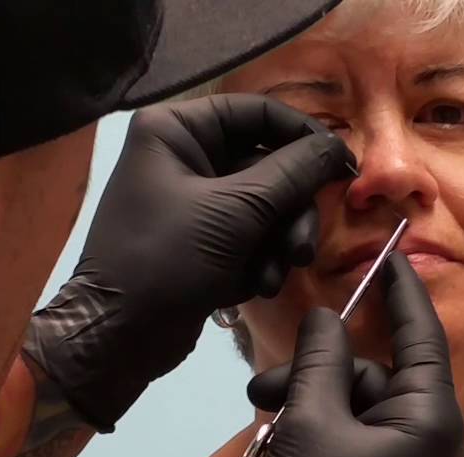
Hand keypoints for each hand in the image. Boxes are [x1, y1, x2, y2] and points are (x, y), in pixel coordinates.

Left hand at [24, 94, 354, 431]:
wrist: (118, 337)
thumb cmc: (166, 259)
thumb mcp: (236, 212)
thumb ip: (294, 173)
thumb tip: (339, 148)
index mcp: (176, 130)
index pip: (258, 113)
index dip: (306, 138)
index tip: (345, 168)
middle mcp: (184, 157)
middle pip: (268, 166)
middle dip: (290, 212)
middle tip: (302, 250)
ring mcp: (194, 202)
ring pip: (265, 207)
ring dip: (279, 244)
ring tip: (274, 277)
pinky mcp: (202, 242)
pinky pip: (250, 237)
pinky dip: (260, 261)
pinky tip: (256, 288)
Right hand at [247, 255, 463, 456]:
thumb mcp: (309, 424)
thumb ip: (319, 360)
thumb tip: (326, 318)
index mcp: (433, 420)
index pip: (421, 335)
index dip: (400, 292)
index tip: (389, 255)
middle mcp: (445, 443)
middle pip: (381, 378)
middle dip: (322, 375)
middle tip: (265, 389)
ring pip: (369, 411)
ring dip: (318, 408)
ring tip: (267, 425)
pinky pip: (372, 442)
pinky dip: (333, 434)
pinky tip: (289, 443)